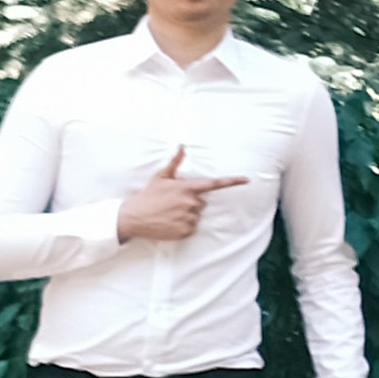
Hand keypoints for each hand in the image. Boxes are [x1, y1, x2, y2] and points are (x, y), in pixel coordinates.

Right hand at [114, 147, 248, 242]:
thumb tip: (183, 146)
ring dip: (186, 214)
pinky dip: (183, 225)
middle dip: (190, 202)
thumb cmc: (147, 196)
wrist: (132, 217)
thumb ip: (175, 162)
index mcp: (186, 188)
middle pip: (202, 202)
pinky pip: (192, 227)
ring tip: (168, 213)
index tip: (247, 180)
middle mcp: (190, 203)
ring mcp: (189, 218)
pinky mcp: (186, 231)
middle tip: (172, 203)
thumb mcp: (160, 177)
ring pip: (196, 215)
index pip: (214, 184)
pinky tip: (169, 222)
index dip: (232, 181)